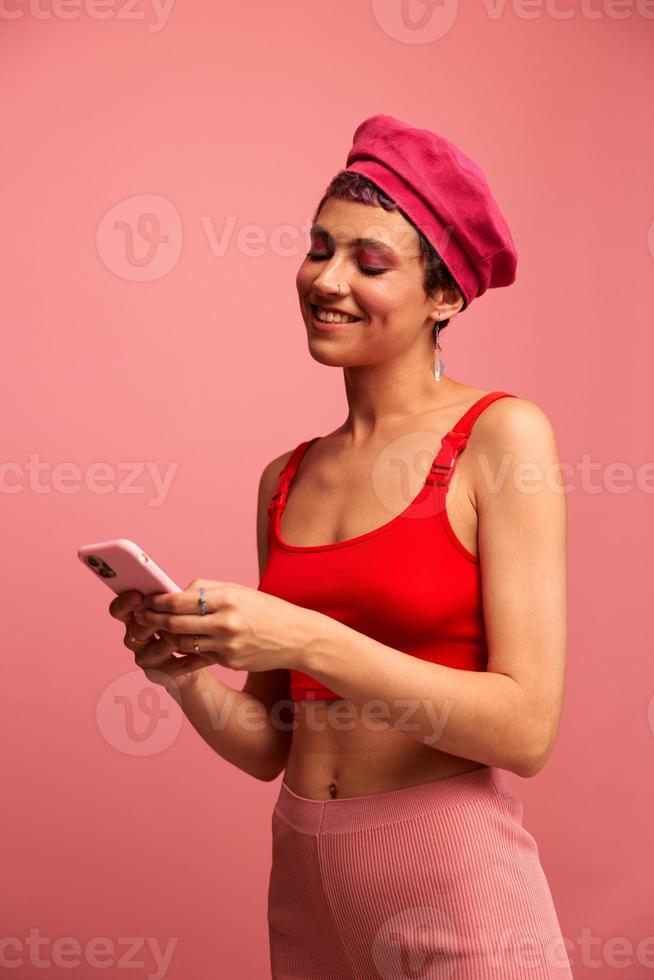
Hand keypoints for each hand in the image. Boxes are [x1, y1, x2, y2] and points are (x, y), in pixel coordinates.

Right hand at [109, 590, 212, 691]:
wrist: (194, 658)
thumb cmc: (185, 627)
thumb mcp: (179, 611)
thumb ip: (173, 602)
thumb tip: (177, 592)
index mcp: (134, 618)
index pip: (118, 610)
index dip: (124, 602)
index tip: (138, 595)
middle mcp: (134, 638)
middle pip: (138, 629)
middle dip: (157, 620)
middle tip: (173, 614)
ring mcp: (144, 658)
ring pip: (160, 646)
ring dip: (182, 638)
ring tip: (200, 631)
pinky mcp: (158, 675)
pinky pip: (177, 665)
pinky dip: (194, 658)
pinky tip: (208, 654)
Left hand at [132, 578, 314, 672]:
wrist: (296, 637)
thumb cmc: (265, 609)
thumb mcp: (238, 590)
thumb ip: (205, 589)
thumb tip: (174, 593)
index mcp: (226, 598)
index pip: (178, 600)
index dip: (156, 602)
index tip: (145, 601)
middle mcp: (225, 622)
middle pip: (174, 623)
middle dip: (152, 620)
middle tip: (141, 617)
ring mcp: (226, 645)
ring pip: (182, 642)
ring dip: (166, 636)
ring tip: (159, 629)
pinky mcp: (229, 662)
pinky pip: (199, 655)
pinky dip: (187, 649)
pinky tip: (180, 643)